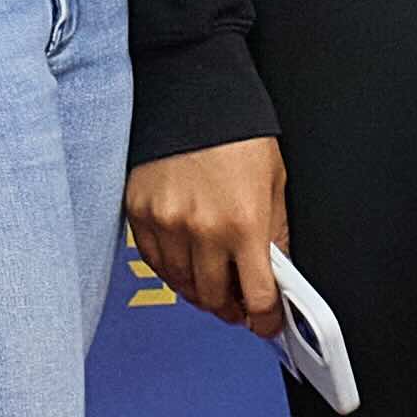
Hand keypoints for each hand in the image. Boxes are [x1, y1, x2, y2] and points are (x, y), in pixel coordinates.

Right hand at [125, 134, 291, 331]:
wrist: (191, 92)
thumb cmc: (237, 132)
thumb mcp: (273, 182)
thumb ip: (275, 232)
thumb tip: (278, 271)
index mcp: (245, 223)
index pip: (257, 296)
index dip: (265, 319)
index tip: (268, 323)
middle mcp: (203, 230)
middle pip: (215, 299)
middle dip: (231, 308)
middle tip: (239, 307)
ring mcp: (166, 225)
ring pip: (182, 286)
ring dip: (200, 293)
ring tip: (213, 287)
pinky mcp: (139, 214)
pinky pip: (155, 262)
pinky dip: (172, 271)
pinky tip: (185, 265)